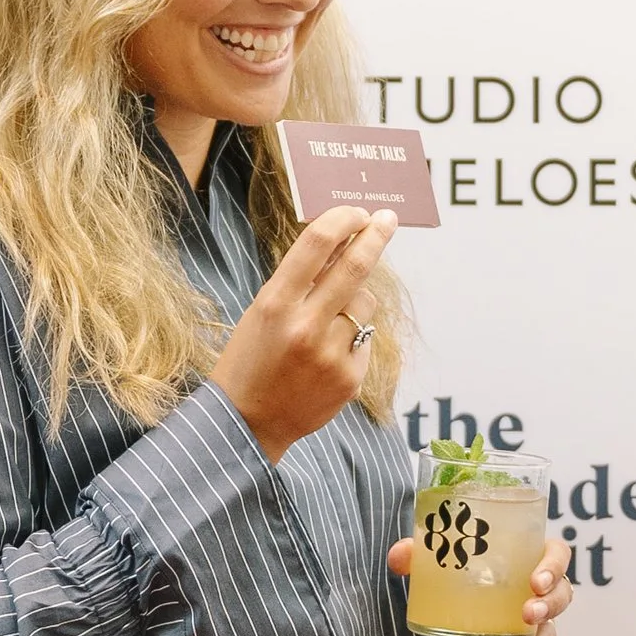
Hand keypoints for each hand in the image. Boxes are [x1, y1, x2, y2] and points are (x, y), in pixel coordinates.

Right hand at [210, 207, 396, 460]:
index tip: (359, 212)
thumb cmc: (251, 360)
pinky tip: (327, 356)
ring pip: (365, 303)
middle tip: (388, 218)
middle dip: (376, 236)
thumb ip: (299, 281)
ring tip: (328, 321)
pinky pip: (365, 338)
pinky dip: (353, 337)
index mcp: (275, 303)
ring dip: (356, 299)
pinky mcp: (349, 379)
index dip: (343, 219)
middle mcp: (305, 326)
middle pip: (355, 266)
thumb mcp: (262, 311)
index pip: (316, 244)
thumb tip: (340, 242)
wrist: (248, 423)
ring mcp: (330, 354)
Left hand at [386, 536, 573, 635]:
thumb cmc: (458, 569)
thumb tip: (399, 555)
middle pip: (562, 595)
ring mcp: (533, 619)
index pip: (557, 555)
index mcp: (527, 556)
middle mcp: (537, 588)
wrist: (452, 604)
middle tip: (526, 614)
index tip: (535, 581)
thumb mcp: (440, 560)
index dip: (554, 566)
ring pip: (548, 633)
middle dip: (548, 606)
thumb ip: (419, 555)